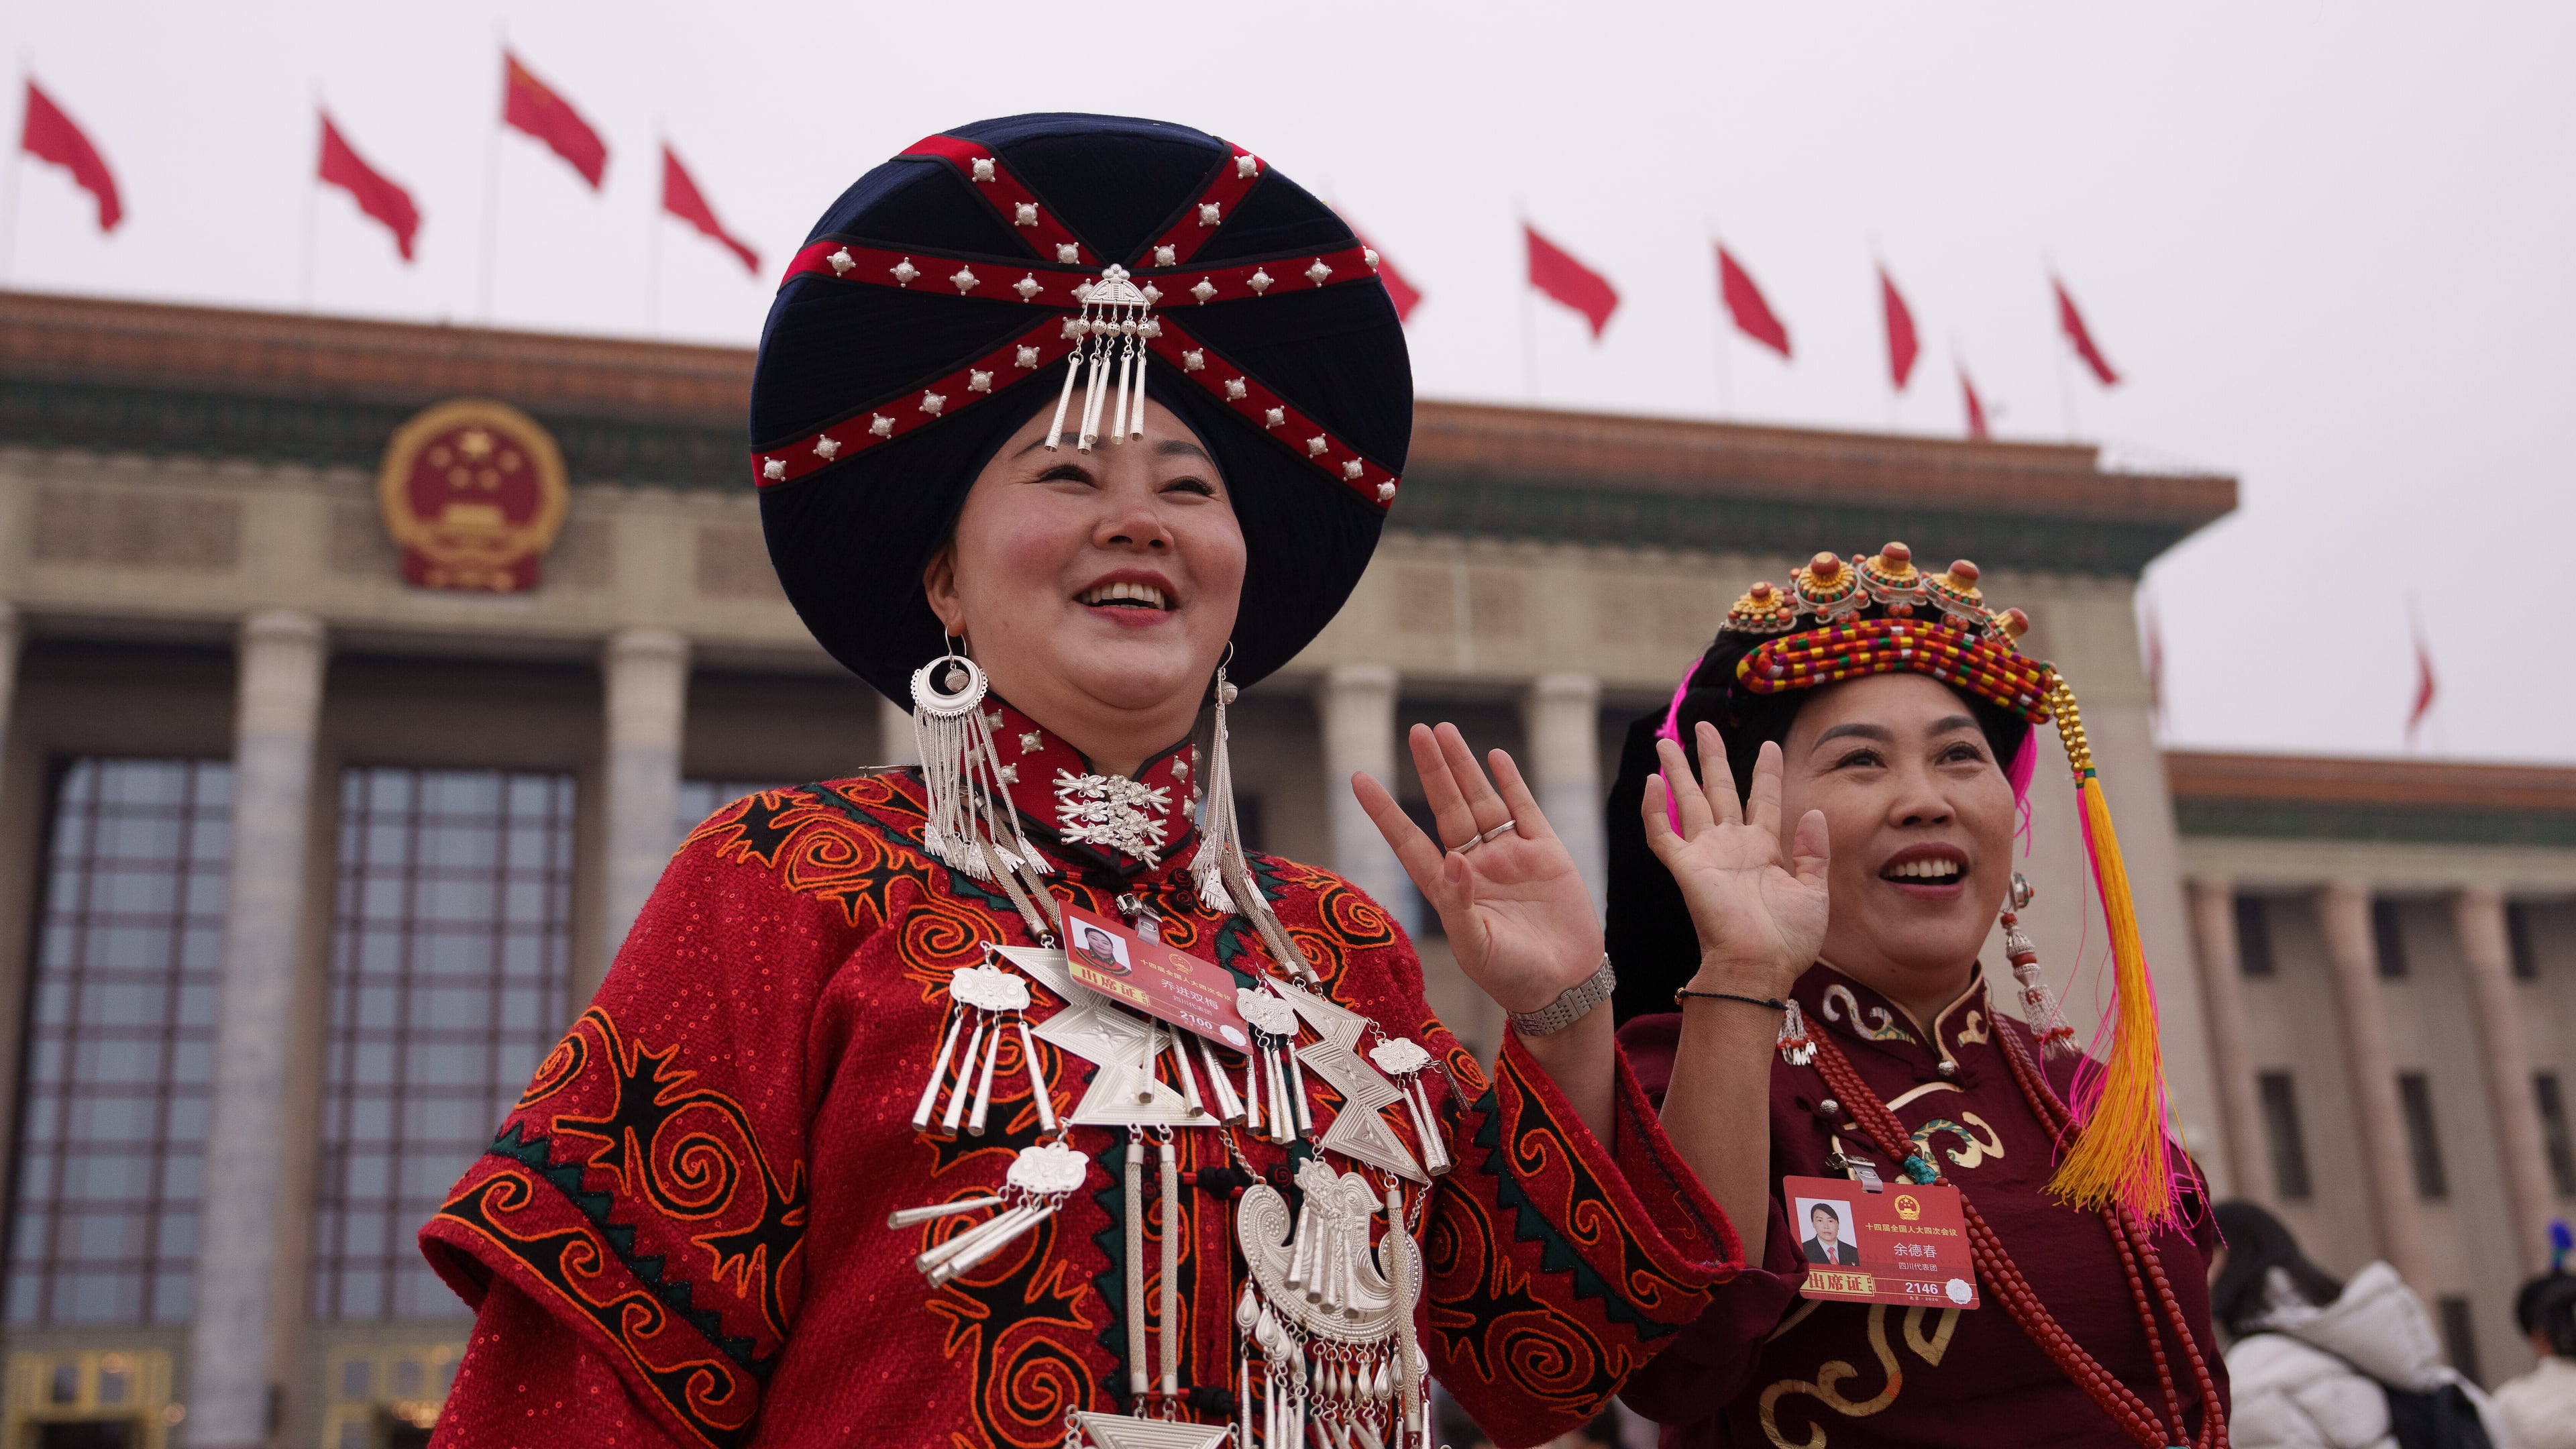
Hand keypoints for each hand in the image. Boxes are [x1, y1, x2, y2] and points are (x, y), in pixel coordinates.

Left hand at [1352, 723, 1606, 1015]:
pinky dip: (1511, 783)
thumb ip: (1459, 906)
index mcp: (1450, 891)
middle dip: (1432, 770)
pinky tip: (1496, 757)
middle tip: (1416, 731)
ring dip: (1464, 767)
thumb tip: (1453, 858)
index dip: (1385, 812)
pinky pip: (1524, 809)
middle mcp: (1475, 866)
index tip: (1359, 779)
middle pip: (1447, 808)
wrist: (1567, 987)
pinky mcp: (1546, 853)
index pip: (1409, 842)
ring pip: (1481, 801)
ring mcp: (1510, 856)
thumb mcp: (1478, 948)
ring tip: (1445, 731)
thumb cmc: (1515, 978)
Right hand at [1642, 723, 1830, 996]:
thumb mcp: (1814, 893)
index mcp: (1763, 852)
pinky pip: (1662, 834)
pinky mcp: (1685, 868)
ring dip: (1677, 771)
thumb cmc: (1788, 940)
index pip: (1762, 800)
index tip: (1769, 745)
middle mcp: (1732, 847)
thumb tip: (1815, 813)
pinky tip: (1651, 782)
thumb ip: (1813, 853)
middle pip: (1718, 790)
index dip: (1766, 773)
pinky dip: (1654, 809)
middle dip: (1710, 757)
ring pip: (1687, 801)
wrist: (1760, 966)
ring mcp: (1706, 855)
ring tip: (1666, 740)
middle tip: (1702, 725)